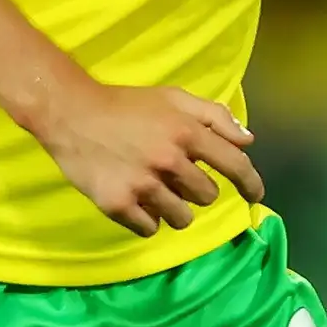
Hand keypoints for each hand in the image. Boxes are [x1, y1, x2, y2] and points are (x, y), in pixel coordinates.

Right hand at [36, 78, 266, 236]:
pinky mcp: (118, 204)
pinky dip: (146, 220)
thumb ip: (214, 116)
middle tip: (173, 176)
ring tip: (154, 190)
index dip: (251, 183)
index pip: (235, 165)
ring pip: (181, 218)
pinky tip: (135, 200)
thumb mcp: (173, 98)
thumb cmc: (126, 105)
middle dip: (196, 190)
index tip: (255, 196)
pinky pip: (149, 228)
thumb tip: (247, 141)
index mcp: (186, 132)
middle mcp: (169, 161)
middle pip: (207, 196)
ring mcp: (143, 185)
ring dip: (174, 209)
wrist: (71, 114)